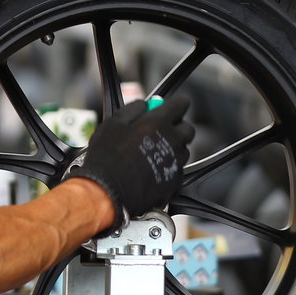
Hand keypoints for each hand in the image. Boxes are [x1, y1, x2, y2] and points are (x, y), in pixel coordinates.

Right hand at [64, 95, 193, 230]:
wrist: (108, 191)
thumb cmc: (107, 158)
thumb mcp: (113, 124)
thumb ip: (133, 109)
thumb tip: (144, 105)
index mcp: (159, 122)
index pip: (181, 103)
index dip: (175, 104)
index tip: (168, 108)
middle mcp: (173, 140)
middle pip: (187, 129)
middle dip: (176, 127)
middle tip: (158, 132)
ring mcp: (176, 162)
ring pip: (183, 150)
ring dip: (173, 148)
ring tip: (151, 154)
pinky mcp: (175, 181)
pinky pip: (178, 169)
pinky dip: (169, 167)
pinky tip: (151, 170)